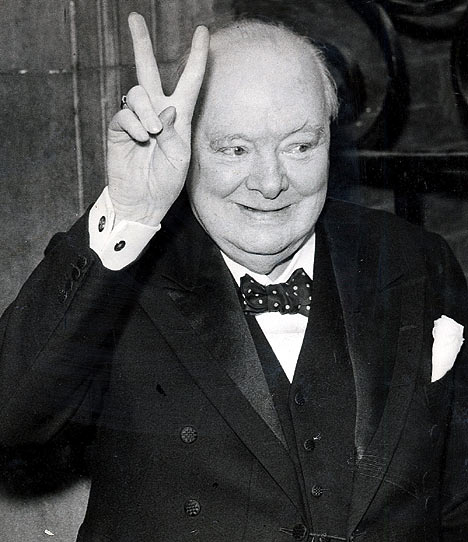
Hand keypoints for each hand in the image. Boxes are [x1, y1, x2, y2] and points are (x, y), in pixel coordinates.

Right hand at [107, 13, 208, 225]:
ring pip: (138, 92)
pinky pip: (126, 114)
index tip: (203, 32)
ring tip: (152, 135)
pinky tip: (142, 140)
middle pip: (148, 70)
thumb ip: (175, 131)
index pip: (189, 80)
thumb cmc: (167, 180)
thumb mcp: (181, 157)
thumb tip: (164, 107)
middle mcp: (156, 111)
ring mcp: (137, 119)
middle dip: (141, 44)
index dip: (196, 57)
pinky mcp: (120, 128)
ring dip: (147, 112)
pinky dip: (136, 126)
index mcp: (178, 116)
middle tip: (135, 18)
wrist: (144, 200)